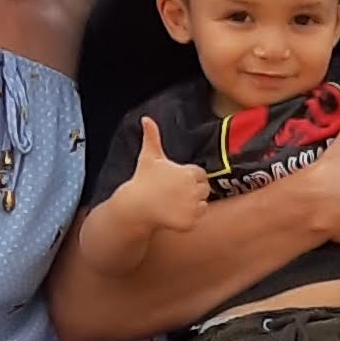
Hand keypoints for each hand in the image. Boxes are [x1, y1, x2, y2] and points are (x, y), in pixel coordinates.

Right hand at [107, 116, 211, 237]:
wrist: (135, 206)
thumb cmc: (143, 180)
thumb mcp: (149, 157)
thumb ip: (152, 137)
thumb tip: (146, 118)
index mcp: (189, 173)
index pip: (201, 175)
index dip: (189, 178)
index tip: (175, 181)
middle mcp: (193, 189)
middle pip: (204, 189)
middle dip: (192, 191)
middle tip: (173, 194)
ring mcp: (192, 207)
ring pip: (202, 204)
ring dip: (192, 204)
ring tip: (173, 203)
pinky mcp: (189, 222)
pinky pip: (197, 219)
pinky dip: (188, 218)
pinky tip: (173, 214)